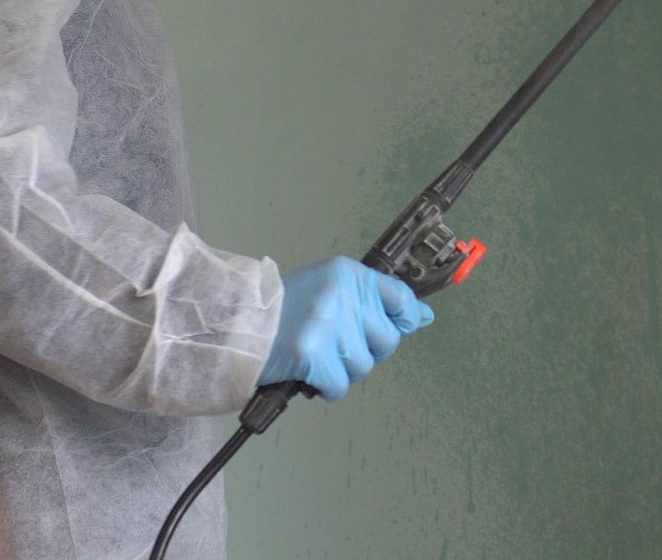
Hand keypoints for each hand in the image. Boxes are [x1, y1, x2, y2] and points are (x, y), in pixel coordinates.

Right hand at [261, 256, 433, 399]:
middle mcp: (343, 295)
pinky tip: (309, 372)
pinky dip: (327, 387)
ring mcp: (329, 326)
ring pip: (364, 366)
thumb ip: (374, 301)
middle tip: (337, 344)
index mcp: (348, 274)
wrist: (236, 324)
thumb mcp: (330, 289)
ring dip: (343, 370)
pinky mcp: (313, 356)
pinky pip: (341, 386)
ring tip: (317, 355)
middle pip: (387, 341)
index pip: (402, 298)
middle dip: (366, 350)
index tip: (396, 327)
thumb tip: (425, 316)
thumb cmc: (284, 310)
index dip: (403, 320)